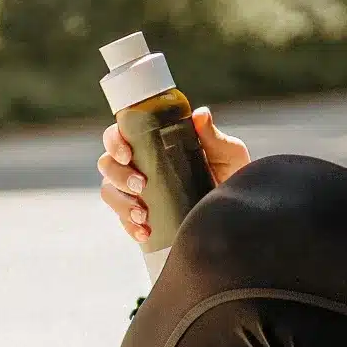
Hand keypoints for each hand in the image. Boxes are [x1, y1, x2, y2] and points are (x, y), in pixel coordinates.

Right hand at [98, 107, 250, 243]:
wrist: (239, 210)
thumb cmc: (231, 175)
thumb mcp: (227, 154)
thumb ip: (212, 137)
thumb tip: (200, 115)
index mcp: (151, 143)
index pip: (120, 135)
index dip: (115, 142)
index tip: (128, 154)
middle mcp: (138, 165)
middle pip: (107, 164)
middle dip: (118, 175)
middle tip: (140, 185)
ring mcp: (137, 192)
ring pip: (109, 192)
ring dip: (121, 202)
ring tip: (143, 214)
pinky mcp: (141, 216)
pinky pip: (123, 220)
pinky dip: (129, 226)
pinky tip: (144, 232)